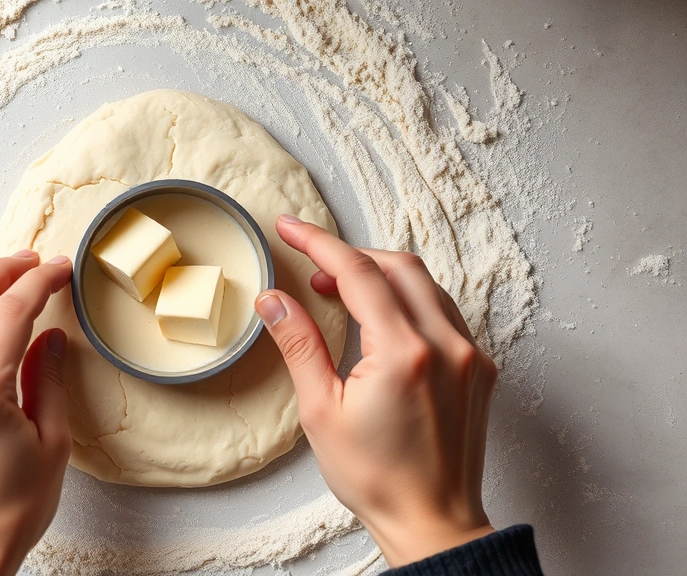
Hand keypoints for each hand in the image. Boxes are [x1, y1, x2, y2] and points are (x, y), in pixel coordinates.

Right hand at [255, 215, 496, 566]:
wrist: (433, 521)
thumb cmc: (377, 478)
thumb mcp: (321, 412)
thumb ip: (299, 346)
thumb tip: (274, 301)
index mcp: (403, 353)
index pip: (359, 273)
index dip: (320, 243)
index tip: (291, 229)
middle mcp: (446, 345)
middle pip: (398, 266)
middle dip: (351, 255)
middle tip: (313, 265)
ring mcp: (470, 355)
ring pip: (426, 284)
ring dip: (382, 275)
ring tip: (342, 290)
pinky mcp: (480, 368)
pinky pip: (444, 311)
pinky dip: (409, 299)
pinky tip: (383, 317)